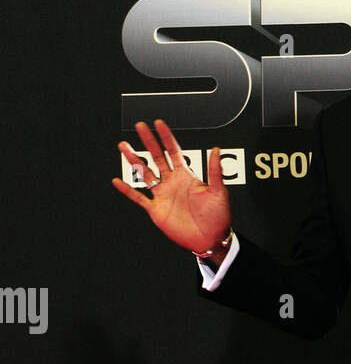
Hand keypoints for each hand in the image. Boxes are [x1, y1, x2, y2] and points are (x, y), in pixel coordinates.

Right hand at [112, 119, 231, 254]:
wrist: (210, 239)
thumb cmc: (218, 217)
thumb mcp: (219, 192)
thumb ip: (215, 171)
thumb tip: (216, 149)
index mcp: (186, 176)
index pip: (173, 151)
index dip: (166, 137)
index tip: (159, 123)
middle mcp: (172, 183)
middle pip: (156, 157)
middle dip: (148, 141)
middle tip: (140, 126)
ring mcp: (163, 195)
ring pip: (145, 173)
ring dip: (134, 160)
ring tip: (124, 146)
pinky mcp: (156, 210)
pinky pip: (139, 198)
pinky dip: (128, 190)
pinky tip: (118, 181)